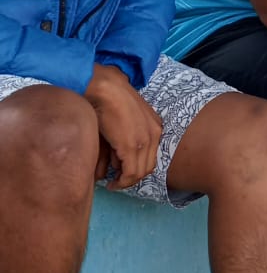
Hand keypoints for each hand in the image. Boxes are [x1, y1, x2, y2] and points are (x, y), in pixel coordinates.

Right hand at [84, 65, 161, 189]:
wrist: (106, 89)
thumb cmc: (111, 101)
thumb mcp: (126, 122)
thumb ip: (126, 141)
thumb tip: (117, 162)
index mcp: (155, 127)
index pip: (151, 157)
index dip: (138, 170)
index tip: (124, 174)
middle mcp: (154, 134)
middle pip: (148, 167)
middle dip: (132, 179)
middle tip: (118, 182)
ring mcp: (144, 140)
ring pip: (140, 173)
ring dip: (126, 182)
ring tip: (114, 183)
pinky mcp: (131, 145)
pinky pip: (130, 173)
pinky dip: (121, 182)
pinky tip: (111, 183)